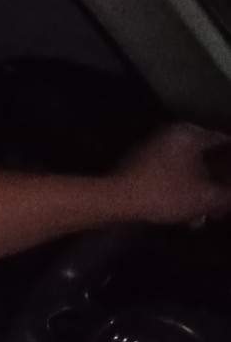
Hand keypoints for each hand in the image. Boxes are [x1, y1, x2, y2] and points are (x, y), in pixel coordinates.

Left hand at [113, 123, 230, 224]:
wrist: (120, 198)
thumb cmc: (167, 193)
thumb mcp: (206, 198)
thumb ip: (227, 195)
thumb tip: (229, 196)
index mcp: (189, 133)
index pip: (223, 141)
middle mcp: (171, 132)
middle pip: (205, 154)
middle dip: (217, 178)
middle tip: (223, 198)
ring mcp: (154, 144)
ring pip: (187, 165)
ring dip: (199, 185)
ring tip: (207, 209)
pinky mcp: (143, 160)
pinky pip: (171, 171)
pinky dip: (181, 185)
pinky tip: (186, 208)